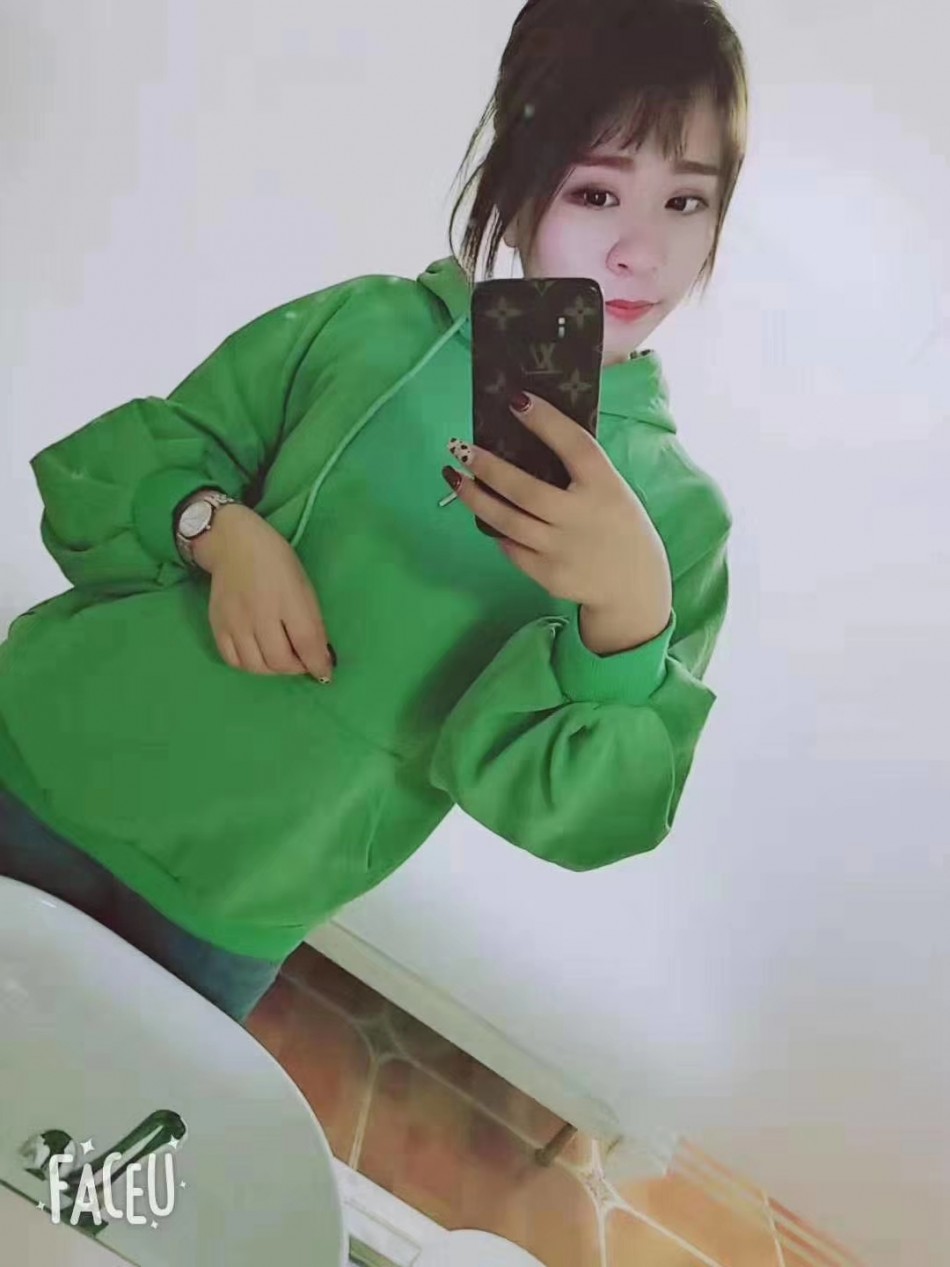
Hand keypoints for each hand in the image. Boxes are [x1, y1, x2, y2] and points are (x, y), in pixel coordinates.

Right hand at [192, 503, 335, 679]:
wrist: (234, 544)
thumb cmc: (277, 562)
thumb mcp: (304, 586)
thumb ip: (311, 621)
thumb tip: (320, 655)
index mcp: (288, 599)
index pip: (306, 643)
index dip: (318, 664)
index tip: (324, 673)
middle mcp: (259, 614)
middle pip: (279, 661)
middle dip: (296, 668)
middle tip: (301, 662)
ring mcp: (235, 622)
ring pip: (255, 666)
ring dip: (273, 670)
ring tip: (281, 660)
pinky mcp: (217, 625)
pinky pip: (232, 660)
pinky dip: (249, 665)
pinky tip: (258, 656)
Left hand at [444, 391, 672, 653]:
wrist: (633, 585)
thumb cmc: (617, 524)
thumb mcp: (612, 489)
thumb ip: (580, 470)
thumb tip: (526, 438)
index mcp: (605, 487)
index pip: (575, 446)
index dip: (545, 421)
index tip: (515, 401)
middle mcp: (582, 518)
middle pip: (525, 490)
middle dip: (488, 467)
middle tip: (459, 448)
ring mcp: (562, 550)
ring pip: (506, 522)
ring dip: (474, 497)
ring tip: (453, 476)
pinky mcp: (548, 575)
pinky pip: (510, 548)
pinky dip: (494, 528)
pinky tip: (482, 511)